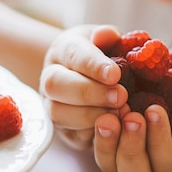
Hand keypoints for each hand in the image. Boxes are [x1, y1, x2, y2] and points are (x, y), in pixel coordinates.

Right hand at [39, 24, 127, 149]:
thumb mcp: (108, 39)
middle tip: (121, 96)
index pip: (73, 55)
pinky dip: (92, 134)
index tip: (115, 74)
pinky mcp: (64, 130)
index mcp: (63, 50)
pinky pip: (71, 136)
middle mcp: (51, 78)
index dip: (93, 65)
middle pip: (56, 85)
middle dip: (89, 93)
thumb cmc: (103, 55)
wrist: (88, 77)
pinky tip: (114, 129)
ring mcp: (53, 105)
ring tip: (120, 113)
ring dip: (91, 115)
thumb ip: (109, 36)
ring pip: (59, 113)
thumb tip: (106, 35)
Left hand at [94, 96, 171, 171]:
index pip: (171, 169)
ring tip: (109, 115)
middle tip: (130, 115)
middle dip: (131, 148)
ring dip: (108, 144)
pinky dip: (97, 136)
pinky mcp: (112, 156)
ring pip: (113, 171)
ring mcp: (130, 170)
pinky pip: (100, 155)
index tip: (154, 109)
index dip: (160, 142)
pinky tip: (100, 111)